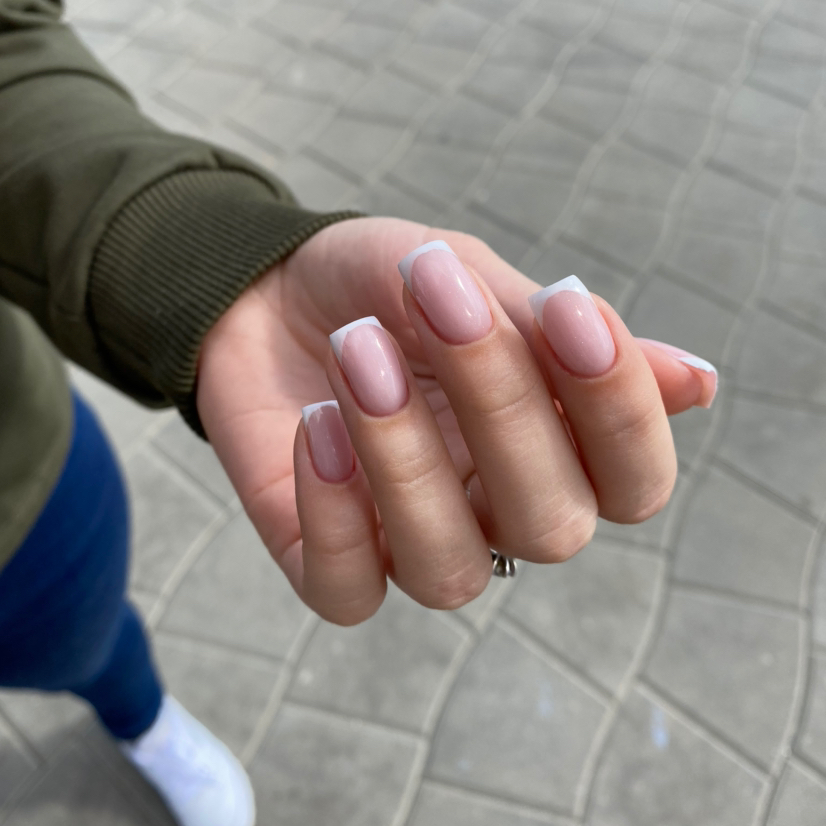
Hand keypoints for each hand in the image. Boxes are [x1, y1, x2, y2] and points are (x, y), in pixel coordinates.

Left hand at [196, 217, 715, 624]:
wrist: (274, 289)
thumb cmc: (389, 289)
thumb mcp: (473, 283)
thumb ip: (558, 339)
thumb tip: (699, 384)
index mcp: (555, 451)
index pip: (634, 481)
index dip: (619, 411)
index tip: (571, 309)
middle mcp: (497, 515)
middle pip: (551, 528)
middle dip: (501, 408)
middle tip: (437, 293)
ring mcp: (413, 547)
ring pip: (450, 573)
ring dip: (406, 459)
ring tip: (358, 349)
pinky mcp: (330, 563)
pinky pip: (348, 590)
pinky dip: (334, 512)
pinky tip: (311, 423)